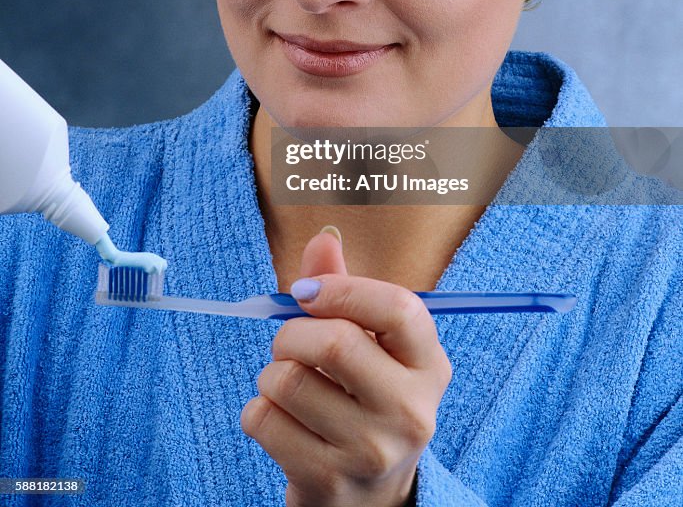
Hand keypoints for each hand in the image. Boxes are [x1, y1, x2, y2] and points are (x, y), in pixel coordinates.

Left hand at [240, 230, 452, 506]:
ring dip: (271, 373)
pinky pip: (263, 419)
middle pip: (333, 342)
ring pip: (287, 380)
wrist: (370, 499)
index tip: (307, 292)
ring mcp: (370, 452)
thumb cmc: (364, 400)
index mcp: (429, 365)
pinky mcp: (328, 482)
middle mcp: (410, 411)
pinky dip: (257, 410)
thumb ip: (346, 289)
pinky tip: (280, 419)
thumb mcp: (371, 346)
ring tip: (288, 385)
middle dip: (291, 332)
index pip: (398, 310)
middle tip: (289, 343)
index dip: (344, 289)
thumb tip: (322, 238)